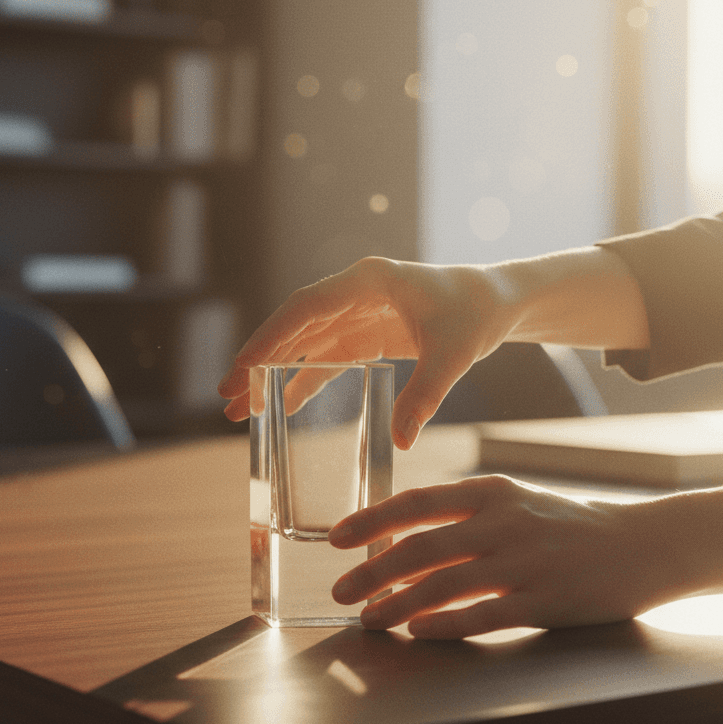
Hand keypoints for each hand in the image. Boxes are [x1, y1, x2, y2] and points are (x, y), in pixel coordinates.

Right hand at [217, 257, 507, 448]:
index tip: (241, 367)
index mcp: (367, 281)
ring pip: (302, 344)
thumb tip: (402, 442)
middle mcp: (353, 292)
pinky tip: (282, 407)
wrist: (496, 302)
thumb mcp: (454, 355)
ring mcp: (355, 312)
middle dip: (257, 361)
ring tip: (241, 409)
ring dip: (272, 374)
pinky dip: (303, 380)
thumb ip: (426, 395)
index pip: (305, 308)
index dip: (269, 337)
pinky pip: (324, 357)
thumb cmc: (476, 314)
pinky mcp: (364, 333)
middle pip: (292, 326)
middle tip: (226, 396)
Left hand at [327, 476, 722, 638]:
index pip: (418, 503)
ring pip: (445, 584)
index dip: (372, 521)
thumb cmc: (567, 526)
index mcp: (492, 492)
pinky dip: (445, 625)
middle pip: (422, 547)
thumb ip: (463, 516)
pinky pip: (485, 615)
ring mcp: (525, 561)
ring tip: (368, 620)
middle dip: (373, 571)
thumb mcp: (515, 503)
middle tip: (340, 591)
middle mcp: (503, 522)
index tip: (338, 538)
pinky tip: (417, 633)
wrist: (642, 545)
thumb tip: (399, 542)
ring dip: (398, 604)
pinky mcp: (546, 600)